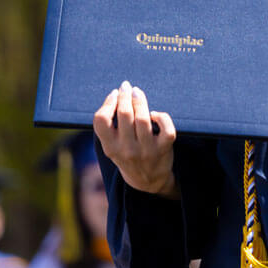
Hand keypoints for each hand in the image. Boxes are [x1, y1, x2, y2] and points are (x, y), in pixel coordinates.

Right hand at [94, 81, 178, 198]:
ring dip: (140, 101)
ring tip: (137, 93)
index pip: (101, 120)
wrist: (148, 181)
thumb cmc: (128, 155)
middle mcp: (127, 150)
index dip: (107, 103)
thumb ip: (110, 128)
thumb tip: (116, 94)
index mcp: (110, 148)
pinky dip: (161, 117)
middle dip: (125, 96)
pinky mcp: (163, 149)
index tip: (114, 93)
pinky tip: (155, 115)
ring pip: (143, 118)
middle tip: (126, 86)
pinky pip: (165, 127)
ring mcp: (146, 150)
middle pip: (124, 114)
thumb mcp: (112, 147)